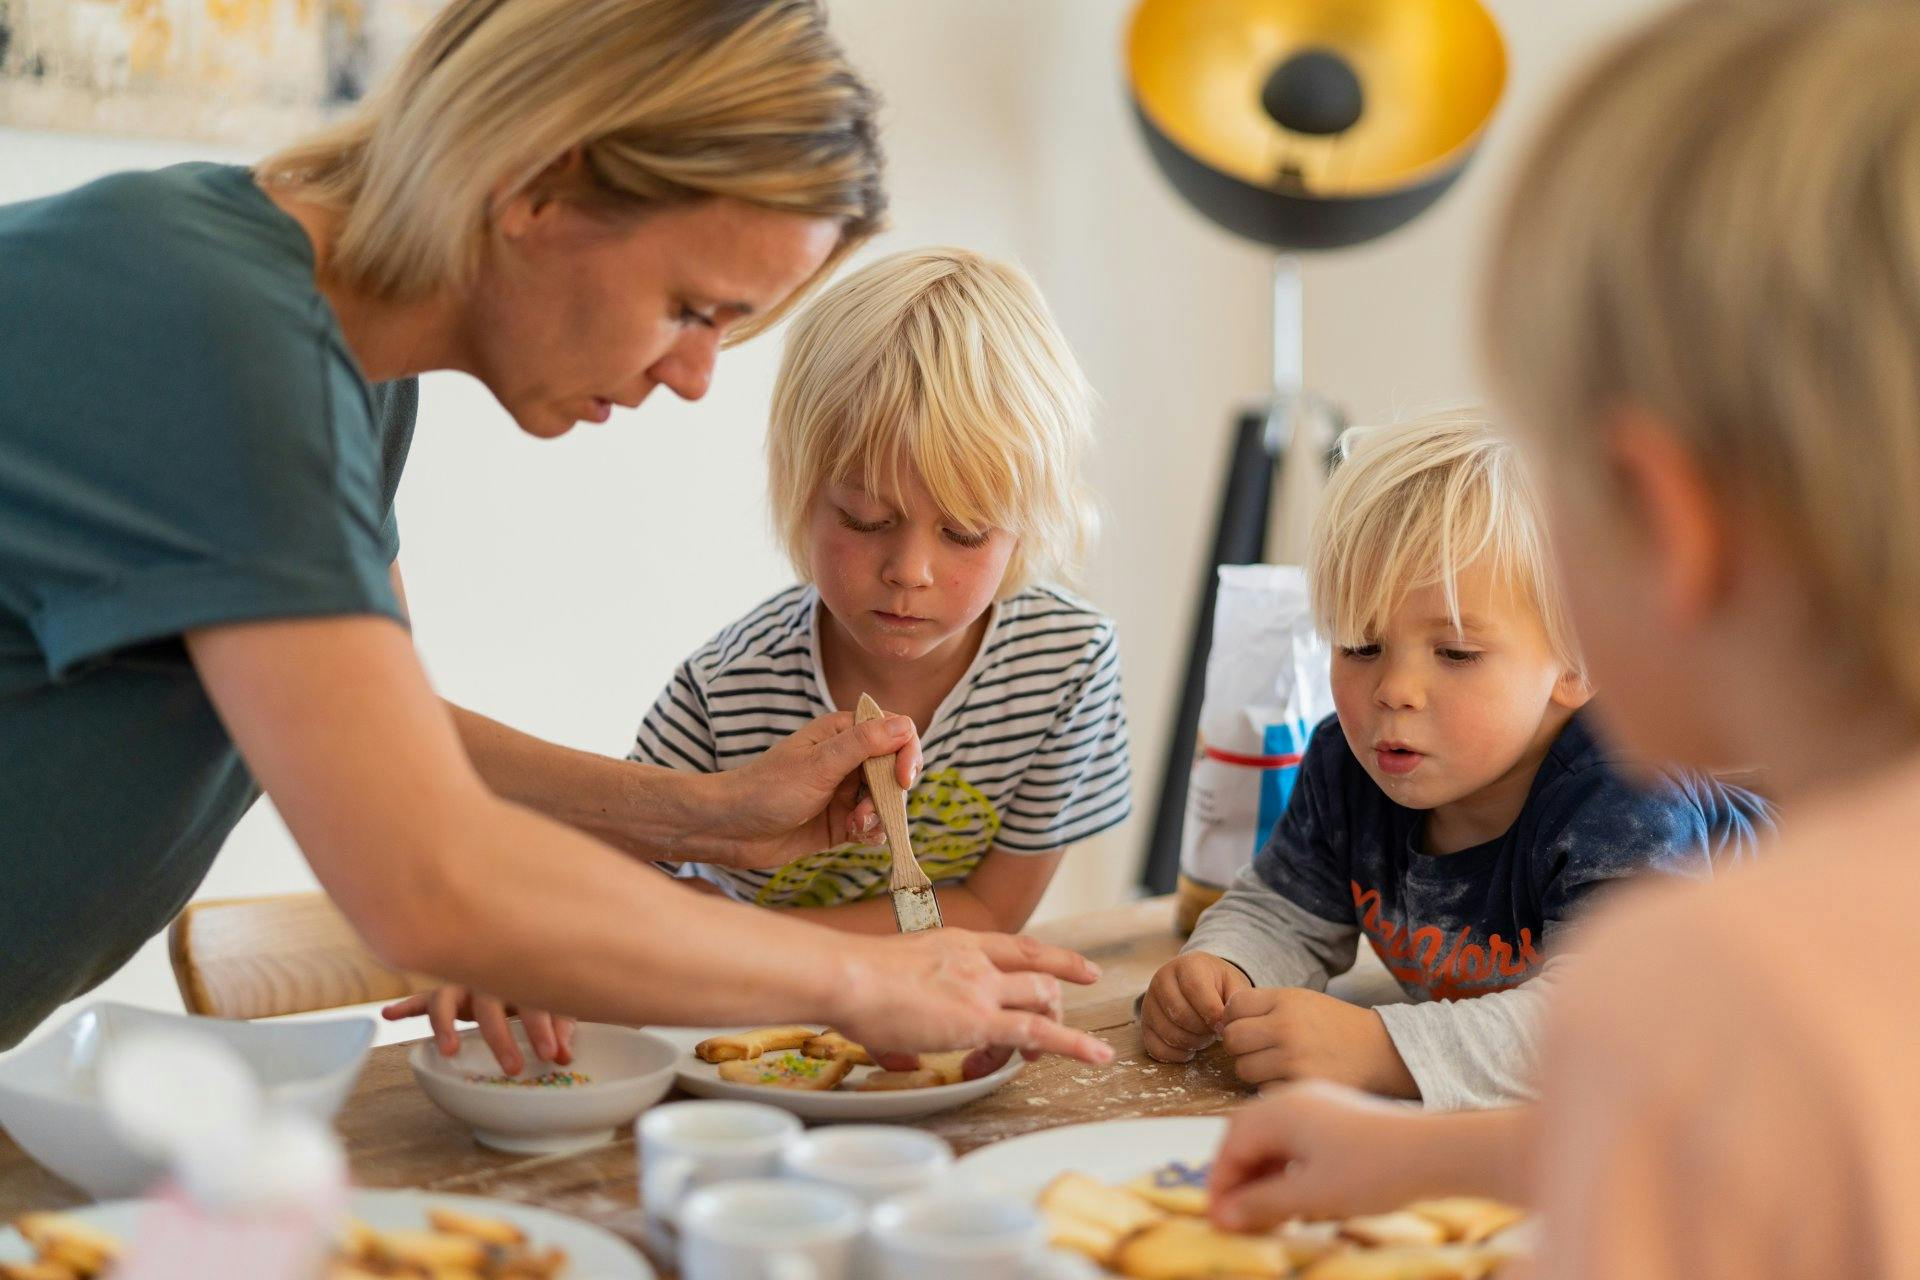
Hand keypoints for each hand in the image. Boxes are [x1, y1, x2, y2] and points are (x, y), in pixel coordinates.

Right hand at [381, 985, 575, 1075]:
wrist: (510, 949)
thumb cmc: (534, 981)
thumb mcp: (553, 1001)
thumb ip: (560, 1025)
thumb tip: (566, 1055)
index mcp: (522, 975)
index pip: (534, 998)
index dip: (544, 1027)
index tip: (553, 1054)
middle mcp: (489, 975)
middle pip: (490, 1002)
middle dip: (502, 1036)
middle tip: (512, 1067)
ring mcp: (462, 982)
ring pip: (447, 997)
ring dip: (446, 1024)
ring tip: (449, 1050)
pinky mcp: (442, 993)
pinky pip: (421, 998)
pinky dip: (405, 1006)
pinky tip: (388, 1015)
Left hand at [716, 711, 922, 869]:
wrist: (731, 830)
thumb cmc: (767, 788)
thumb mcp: (818, 764)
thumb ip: (863, 744)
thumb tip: (904, 726)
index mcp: (842, 733)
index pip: (895, 731)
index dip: (906, 752)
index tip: (902, 779)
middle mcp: (848, 759)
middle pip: (894, 769)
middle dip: (890, 793)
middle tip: (868, 810)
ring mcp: (844, 791)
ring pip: (886, 800)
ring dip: (879, 815)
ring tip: (854, 826)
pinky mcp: (840, 821)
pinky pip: (873, 824)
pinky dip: (871, 831)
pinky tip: (854, 835)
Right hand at [830, 930, 1114, 1065]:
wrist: (847, 976)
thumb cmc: (853, 980)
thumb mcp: (891, 983)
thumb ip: (905, 1021)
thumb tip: (903, 1059)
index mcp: (958, 942)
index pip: (1020, 947)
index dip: (1056, 959)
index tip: (1083, 969)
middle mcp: (977, 960)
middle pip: (1039, 978)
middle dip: (1051, 1005)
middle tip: (1040, 1037)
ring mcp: (981, 988)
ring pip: (1042, 1001)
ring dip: (1052, 1027)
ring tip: (1038, 1059)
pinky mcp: (980, 1020)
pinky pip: (1039, 1032)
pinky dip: (1073, 1044)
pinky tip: (1096, 1056)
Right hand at [1140, 952, 1251, 1061]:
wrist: (1197, 981)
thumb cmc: (1218, 984)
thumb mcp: (1233, 983)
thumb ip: (1236, 1001)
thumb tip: (1227, 1025)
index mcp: (1187, 965)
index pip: (1195, 989)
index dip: (1212, 1013)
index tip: (1224, 1025)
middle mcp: (1162, 979)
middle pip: (1180, 1014)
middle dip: (1203, 1030)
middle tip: (1215, 1031)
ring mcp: (1149, 1001)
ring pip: (1168, 1032)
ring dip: (1192, 1043)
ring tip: (1205, 1036)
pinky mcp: (1144, 1023)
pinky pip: (1155, 1048)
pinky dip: (1176, 1055)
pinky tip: (1190, 1049)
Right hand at [1208, 1080, 1435, 1229]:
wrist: (1435, 1152)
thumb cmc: (1373, 1170)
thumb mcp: (1311, 1195)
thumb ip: (1262, 1204)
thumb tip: (1225, 1215)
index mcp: (1279, 1111)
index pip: (1230, 1145)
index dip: (1220, 1185)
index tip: (1219, 1220)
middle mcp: (1293, 1100)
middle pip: (1248, 1138)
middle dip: (1239, 1179)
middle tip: (1237, 1218)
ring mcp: (1317, 1103)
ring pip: (1273, 1141)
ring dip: (1263, 1176)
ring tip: (1266, 1215)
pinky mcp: (1338, 1115)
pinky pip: (1297, 1140)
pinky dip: (1286, 1168)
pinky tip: (1296, 1196)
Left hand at [1219, 987, 1418, 1096]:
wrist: (1381, 1051)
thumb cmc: (1336, 1027)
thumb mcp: (1302, 1001)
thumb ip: (1264, 1007)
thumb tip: (1221, 1022)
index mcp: (1286, 1000)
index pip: (1233, 1007)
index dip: (1236, 1018)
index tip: (1251, 1026)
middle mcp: (1287, 1027)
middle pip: (1232, 1039)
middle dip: (1241, 1046)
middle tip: (1261, 1050)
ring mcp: (1293, 1060)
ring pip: (1243, 1069)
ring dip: (1255, 1070)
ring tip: (1280, 1066)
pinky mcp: (1300, 1088)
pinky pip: (1263, 1091)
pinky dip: (1272, 1089)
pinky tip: (1292, 1081)